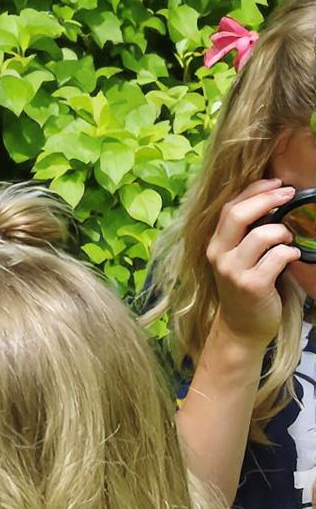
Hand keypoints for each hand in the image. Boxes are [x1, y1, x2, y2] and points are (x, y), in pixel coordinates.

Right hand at [205, 179, 302, 354]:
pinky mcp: (252, 286)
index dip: (255, 190)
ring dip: (284, 232)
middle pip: (238, 215)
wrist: (241, 327)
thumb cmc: (246, 287)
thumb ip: (245, 234)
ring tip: (289, 239)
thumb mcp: (238, 258)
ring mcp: (233, 272)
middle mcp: (219, 256)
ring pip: (263, 235)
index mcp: (215, 245)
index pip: (230, 207)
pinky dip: (291, 253)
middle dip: (268, 198)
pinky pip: (278, 257)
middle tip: (290, 194)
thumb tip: (272, 201)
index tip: (278, 182)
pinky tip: (292, 258)